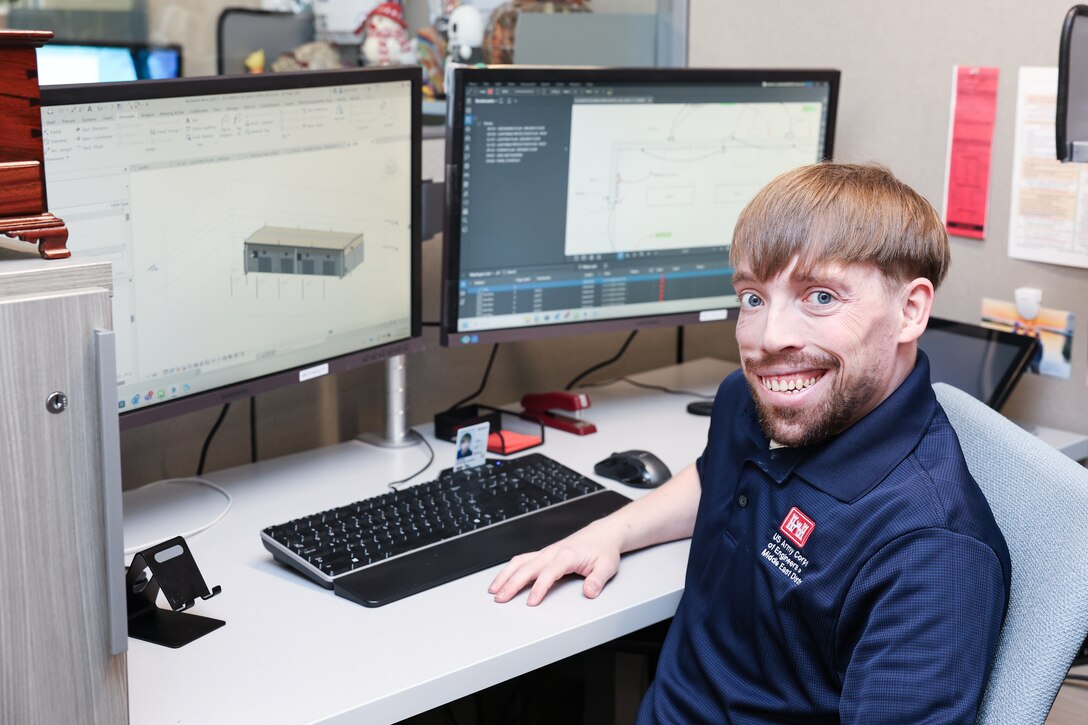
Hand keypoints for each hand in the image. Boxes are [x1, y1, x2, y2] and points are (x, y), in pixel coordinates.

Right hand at [488, 521, 621, 605]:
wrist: (603, 534)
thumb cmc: (603, 550)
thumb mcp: (607, 566)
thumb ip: (597, 580)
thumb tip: (589, 592)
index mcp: (567, 555)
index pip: (549, 572)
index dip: (539, 588)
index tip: (531, 602)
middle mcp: (553, 552)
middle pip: (528, 567)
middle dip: (512, 583)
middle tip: (501, 599)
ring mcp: (546, 552)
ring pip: (520, 562)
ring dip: (506, 575)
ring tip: (494, 590)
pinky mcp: (544, 554)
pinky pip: (522, 559)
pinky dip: (510, 569)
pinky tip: (503, 578)